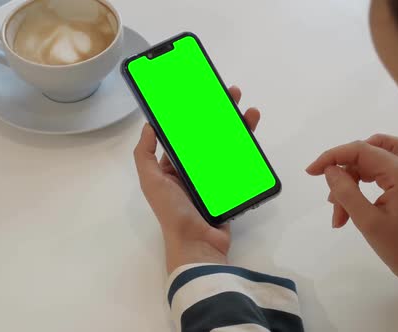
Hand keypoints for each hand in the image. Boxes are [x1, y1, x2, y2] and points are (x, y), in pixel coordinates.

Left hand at [134, 86, 260, 273]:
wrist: (198, 243)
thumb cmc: (173, 211)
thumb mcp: (151, 180)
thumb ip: (145, 154)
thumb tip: (149, 125)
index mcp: (173, 167)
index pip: (184, 134)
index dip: (192, 114)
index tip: (201, 95)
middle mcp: (193, 170)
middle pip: (208, 135)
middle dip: (219, 114)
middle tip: (230, 94)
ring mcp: (214, 178)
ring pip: (227, 145)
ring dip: (237, 126)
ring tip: (248, 111)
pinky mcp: (231, 186)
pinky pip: (239, 163)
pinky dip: (247, 147)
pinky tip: (252, 132)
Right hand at [306, 134, 397, 287]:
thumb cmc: (397, 246)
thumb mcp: (367, 221)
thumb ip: (346, 191)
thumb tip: (329, 169)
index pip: (361, 150)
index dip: (333, 156)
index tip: (312, 171)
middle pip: (365, 153)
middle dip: (344, 175)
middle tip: (332, 202)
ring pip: (370, 159)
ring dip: (351, 178)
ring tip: (340, 209)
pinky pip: (377, 168)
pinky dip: (360, 180)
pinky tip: (350, 201)